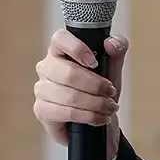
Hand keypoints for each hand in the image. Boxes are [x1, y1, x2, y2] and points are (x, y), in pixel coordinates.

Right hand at [34, 31, 127, 159]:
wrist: (95, 120)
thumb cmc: (99, 89)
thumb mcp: (113, 68)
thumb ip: (117, 49)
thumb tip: (110, 43)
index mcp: (60, 50)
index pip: (59, 39)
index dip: (77, 48)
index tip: (95, 62)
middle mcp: (46, 67)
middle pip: (68, 73)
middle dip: (96, 85)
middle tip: (111, 92)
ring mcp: (41, 89)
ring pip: (70, 96)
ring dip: (96, 104)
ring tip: (109, 107)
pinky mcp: (41, 110)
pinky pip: (66, 113)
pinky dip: (89, 116)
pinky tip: (99, 118)